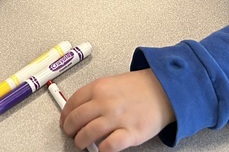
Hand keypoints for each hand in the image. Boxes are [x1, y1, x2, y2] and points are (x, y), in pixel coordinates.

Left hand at [60, 70, 175, 151]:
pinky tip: (101, 149)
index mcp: (99, 88)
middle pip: (77, 119)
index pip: (73, 102)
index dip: (65, 114)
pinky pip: (110, 145)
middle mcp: (105, 102)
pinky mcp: (131, 133)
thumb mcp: (111, 83)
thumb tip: (78, 110)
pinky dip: (102, 150)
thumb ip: (95, 95)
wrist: (164, 90)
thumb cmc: (138, 87)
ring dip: (81, 141)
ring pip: (88, 133)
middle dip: (69, 129)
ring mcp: (118, 118)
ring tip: (81, 143)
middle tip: (71, 134)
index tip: (64, 121)